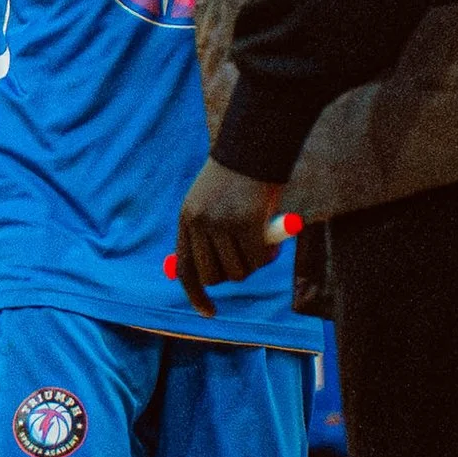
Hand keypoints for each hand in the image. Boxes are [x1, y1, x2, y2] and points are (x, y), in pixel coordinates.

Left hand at [174, 160, 283, 317]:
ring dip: (254, 264)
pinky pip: (257, 258)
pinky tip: (273, 241)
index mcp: (187, 218)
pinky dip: (267, 254)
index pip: (185, 269)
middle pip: (213, 276)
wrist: (255, 144)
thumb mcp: (215, 203)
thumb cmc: (240, 174)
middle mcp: (199, 223)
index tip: (209, 312)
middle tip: (250, 260)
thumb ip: (213, 235)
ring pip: (239, 271)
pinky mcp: (246, 223)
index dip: (196, 294)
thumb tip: (222, 273)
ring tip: (263, 243)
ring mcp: (221, 224)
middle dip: (233, 275)